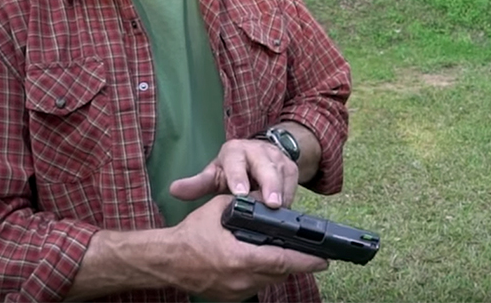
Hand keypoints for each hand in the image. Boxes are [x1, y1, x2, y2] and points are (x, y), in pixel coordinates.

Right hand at [169, 194, 328, 300]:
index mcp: (241, 258)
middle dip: (296, 264)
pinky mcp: (231, 298)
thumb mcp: (219, 209)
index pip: (282, 261)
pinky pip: (256, 287)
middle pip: (280, 274)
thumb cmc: (191, 234)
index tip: (323, 259)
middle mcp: (241, 280)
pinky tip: (264, 264)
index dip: (305, 261)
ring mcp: (236, 292)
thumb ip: (247, 204)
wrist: (167, 260)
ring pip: (269, 282)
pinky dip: (263, 276)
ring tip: (290, 257)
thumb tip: (268, 198)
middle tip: (313, 256)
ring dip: (280, 270)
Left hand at [170, 138, 297, 207]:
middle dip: (269, 184)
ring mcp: (275, 157)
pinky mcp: (290, 167)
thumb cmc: (232, 170)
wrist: (257, 157)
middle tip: (271, 203)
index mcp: (234, 151)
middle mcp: (256, 150)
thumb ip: (197, 184)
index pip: (235, 162)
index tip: (240, 193)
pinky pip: (293, 181)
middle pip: (264, 166)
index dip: (238, 177)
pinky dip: (290, 194)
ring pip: (281, 173)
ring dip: (282, 191)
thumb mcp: (214, 175)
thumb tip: (174, 190)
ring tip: (281, 209)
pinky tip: (286, 208)